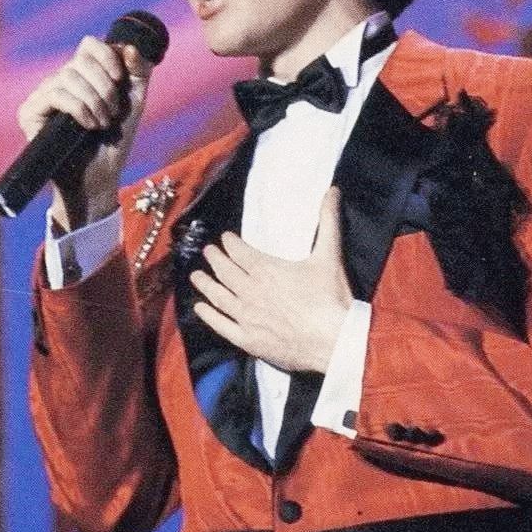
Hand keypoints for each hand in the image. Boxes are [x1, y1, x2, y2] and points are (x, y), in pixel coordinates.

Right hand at [17, 36, 151, 229]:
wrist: (100, 176)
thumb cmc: (115, 140)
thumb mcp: (134, 101)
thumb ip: (138, 71)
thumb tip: (129, 46)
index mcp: (83, 74)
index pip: (89, 44)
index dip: (107, 57)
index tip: (120, 80)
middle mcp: (60, 80)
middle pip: (80, 59)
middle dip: (104, 87)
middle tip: (112, 113)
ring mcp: (42, 95)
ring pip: (68, 76)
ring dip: (94, 101)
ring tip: (102, 123)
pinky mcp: (29, 112)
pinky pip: (55, 94)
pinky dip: (79, 109)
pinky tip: (88, 126)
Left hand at [190, 187, 352, 373]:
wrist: (334, 341)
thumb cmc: (331, 298)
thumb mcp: (330, 255)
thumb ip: (328, 221)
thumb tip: (332, 190)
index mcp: (267, 269)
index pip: (240, 252)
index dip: (230, 243)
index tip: (225, 238)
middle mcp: (251, 291)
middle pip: (225, 272)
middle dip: (215, 259)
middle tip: (208, 252)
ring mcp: (247, 317)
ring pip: (219, 296)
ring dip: (206, 284)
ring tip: (196, 276)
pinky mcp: (249, 340)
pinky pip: (222, 326)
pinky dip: (209, 316)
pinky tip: (200, 309)